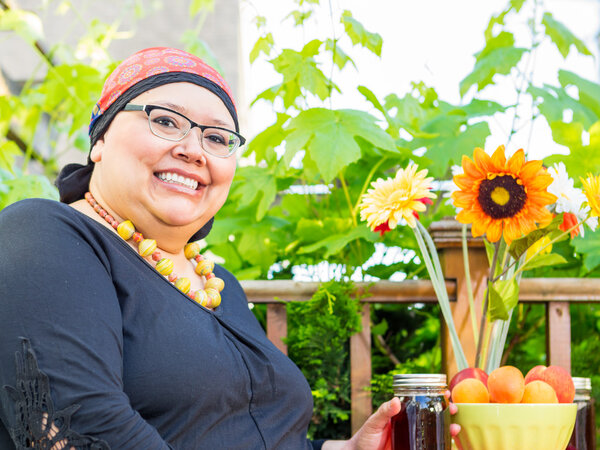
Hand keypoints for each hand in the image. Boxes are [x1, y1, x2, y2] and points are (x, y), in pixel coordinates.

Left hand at [324, 392, 459, 449]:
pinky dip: (441, 444)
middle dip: (447, 412)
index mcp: (402, 414)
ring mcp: (413, 439)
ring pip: (435, 432)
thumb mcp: (374, 422)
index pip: (421, 402)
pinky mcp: (414, 449)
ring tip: (455, 427)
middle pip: (433, 416)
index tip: (446, 392)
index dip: (434, 397)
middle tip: (455, 409)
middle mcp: (411, 425)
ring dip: (447, 428)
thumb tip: (395, 400)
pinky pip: (430, 446)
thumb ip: (384, 411)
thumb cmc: (365, 437)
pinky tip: (449, 442)